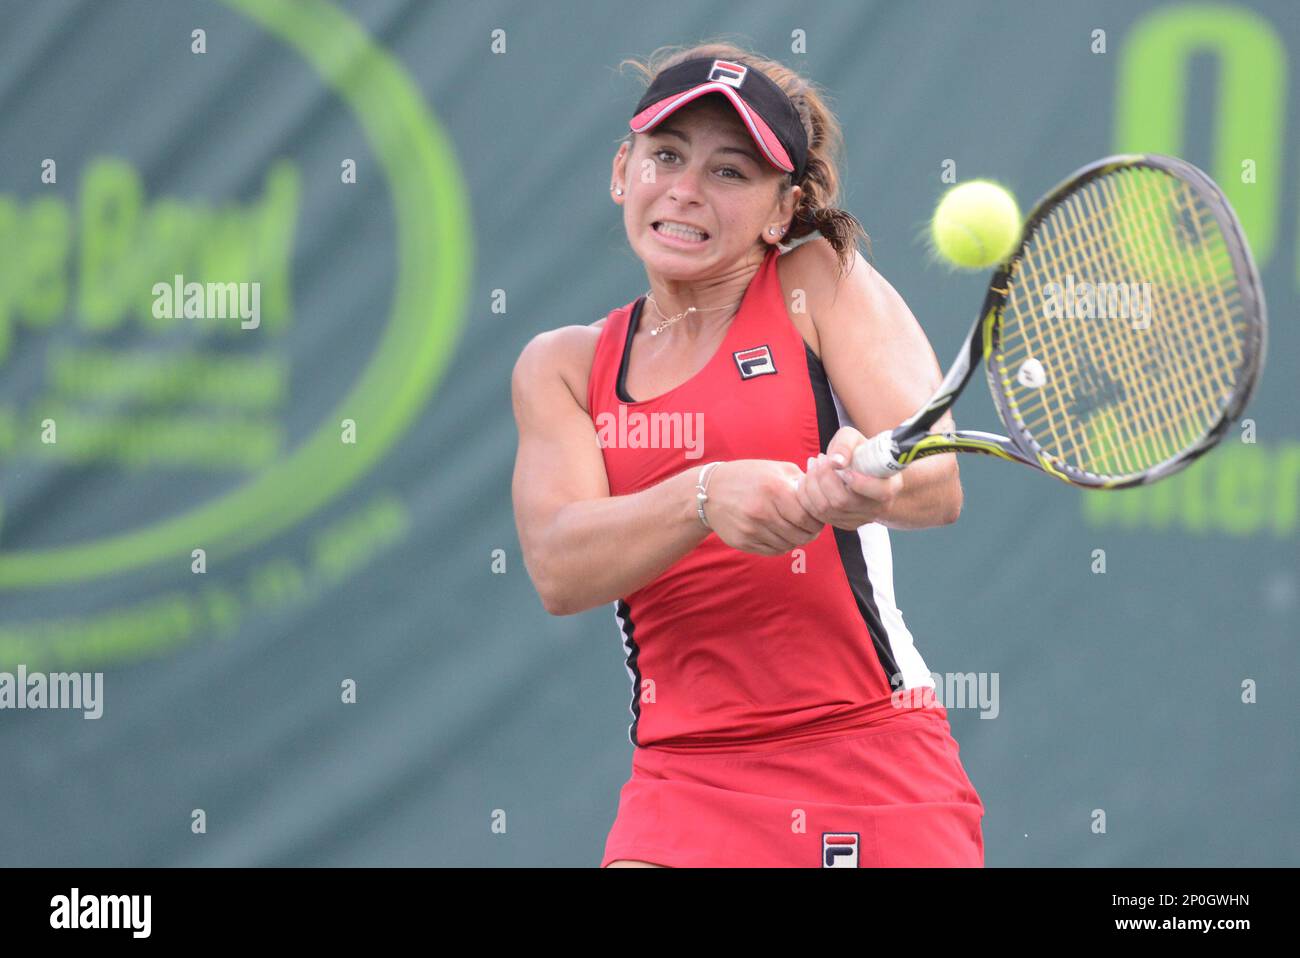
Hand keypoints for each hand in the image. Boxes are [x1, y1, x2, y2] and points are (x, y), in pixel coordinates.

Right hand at [702, 460, 825, 555]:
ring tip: (794, 529)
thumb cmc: (748, 476)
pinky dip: (781, 545)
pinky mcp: (743, 542)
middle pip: (800, 535)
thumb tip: (824, 494)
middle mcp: (762, 512)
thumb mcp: (775, 469)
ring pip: (788, 545)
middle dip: (810, 532)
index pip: (808, 517)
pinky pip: (773, 551)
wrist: (709, 490)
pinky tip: (779, 534)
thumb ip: (801, 481)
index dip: (818, 520)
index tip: (818, 518)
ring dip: (796, 540)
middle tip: (810, 527)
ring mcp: (751, 529)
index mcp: (774, 490)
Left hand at [795, 427, 902, 528]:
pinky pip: (816, 515)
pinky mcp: (843, 524)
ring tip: (813, 465)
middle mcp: (876, 508)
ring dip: (811, 484)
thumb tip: (836, 461)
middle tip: (819, 459)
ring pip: (825, 509)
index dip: (858, 481)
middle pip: (841, 501)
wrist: (859, 470)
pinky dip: (806, 495)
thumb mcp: (853, 438)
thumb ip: (845, 445)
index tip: (843, 466)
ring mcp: (859, 519)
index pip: (879, 492)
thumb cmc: (858, 452)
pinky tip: (809, 479)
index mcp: (889, 486)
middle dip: (822, 477)